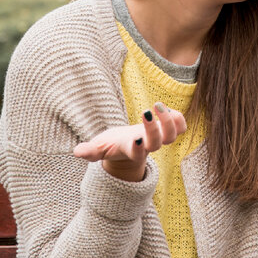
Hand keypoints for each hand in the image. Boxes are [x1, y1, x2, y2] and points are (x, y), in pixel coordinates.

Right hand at [72, 102, 186, 181]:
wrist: (128, 147)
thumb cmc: (112, 146)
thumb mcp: (99, 148)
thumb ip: (90, 151)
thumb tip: (77, 152)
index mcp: (131, 150)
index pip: (137, 153)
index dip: (138, 148)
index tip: (136, 139)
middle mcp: (148, 146)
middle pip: (158, 144)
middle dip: (154, 129)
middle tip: (146, 112)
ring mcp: (160, 139)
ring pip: (173, 136)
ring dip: (169, 121)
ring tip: (158, 105)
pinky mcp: (167, 131)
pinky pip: (181, 127)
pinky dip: (177, 118)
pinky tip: (165, 108)